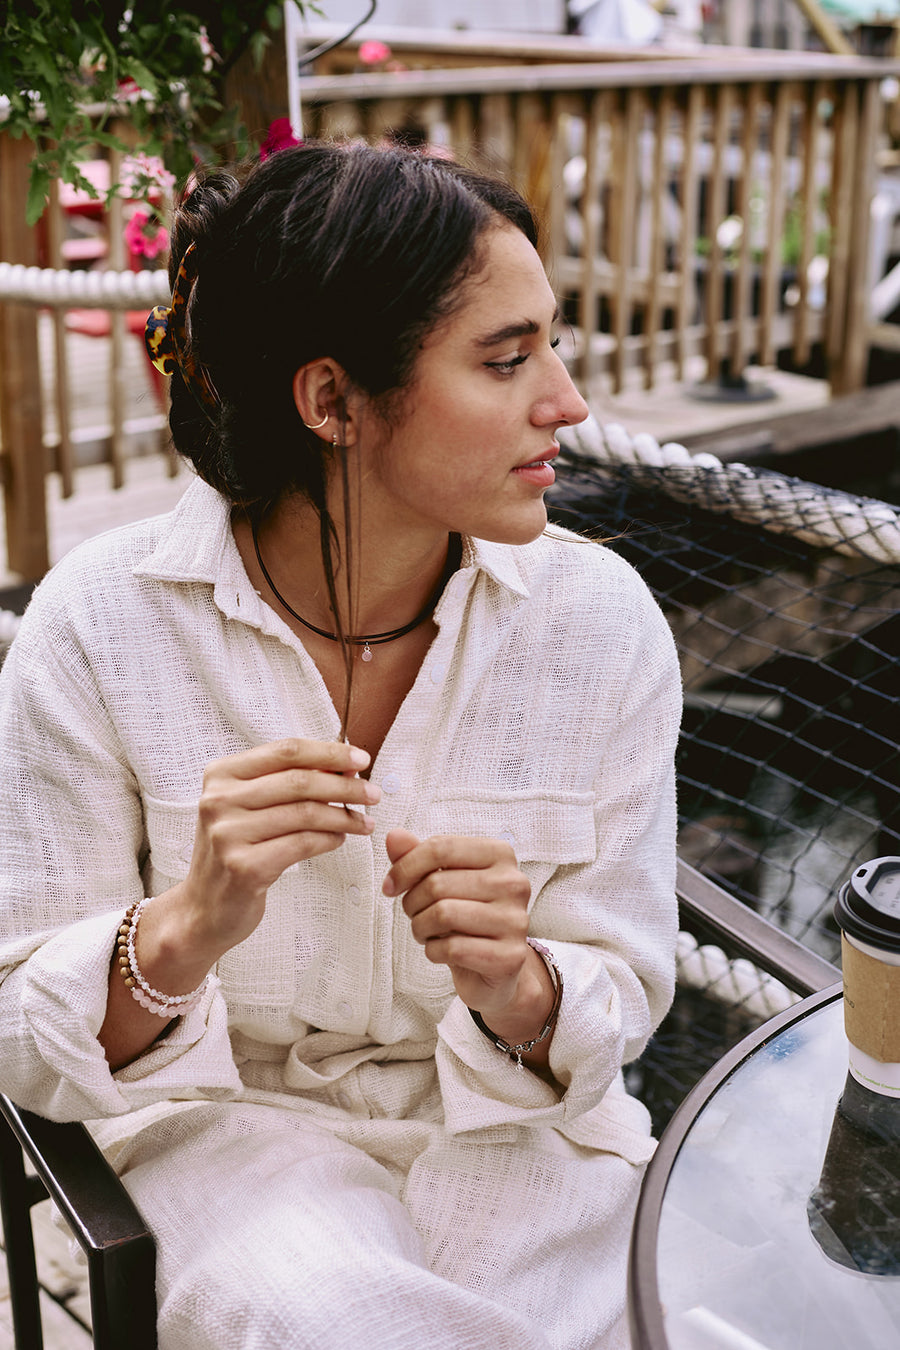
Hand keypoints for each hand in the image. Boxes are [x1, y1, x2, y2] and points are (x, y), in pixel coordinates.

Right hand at [177, 738, 380, 960]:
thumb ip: (289, 782)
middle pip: (300, 781)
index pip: (286, 751)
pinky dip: (330, 840)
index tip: (361, 758)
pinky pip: (303, 844)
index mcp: (221, 775)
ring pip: (306, 813)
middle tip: (372, 793)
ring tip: (364, 822)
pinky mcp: (244, 867)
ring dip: (344, 816)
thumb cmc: (236, 850)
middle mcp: (219, 801)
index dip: (329, 752)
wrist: (204, 907)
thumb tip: (346, 765)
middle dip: (345, 785)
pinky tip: (340, 839)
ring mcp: (229, 834)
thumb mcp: (251, 806)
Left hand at [383, 828, 537, 1024]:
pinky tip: (442, 951)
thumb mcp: (442, 881)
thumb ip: (418, 857)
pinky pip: (453, 948)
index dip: (405, 867)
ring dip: (420, 927)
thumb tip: (394, 836)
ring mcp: (515, 920)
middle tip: (414, 914)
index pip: (441, 847)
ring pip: (443, 914)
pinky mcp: (509, 956)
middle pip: (437, 883)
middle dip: (412, 902)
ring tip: (426, 931)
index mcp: (500, 854)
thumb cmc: (466, 916)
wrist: (494, 967)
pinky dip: (434, 951)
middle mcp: (514, 883)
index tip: (390, 885)